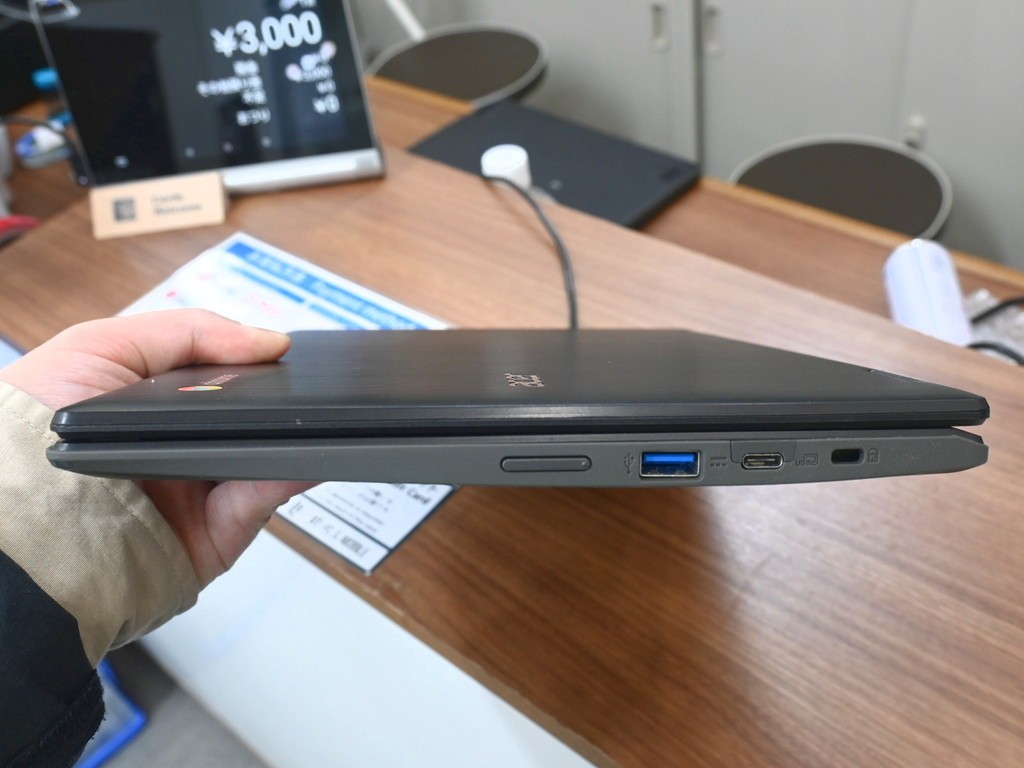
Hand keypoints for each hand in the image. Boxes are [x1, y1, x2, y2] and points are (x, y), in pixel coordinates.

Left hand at [0, 309, 315, 585]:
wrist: (14, 523)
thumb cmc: (28, 429)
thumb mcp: (98, 347)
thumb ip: (185, 331)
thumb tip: (269, 340)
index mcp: (152, 404)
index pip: (222, 375)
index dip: (253, 359)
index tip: (279, 349)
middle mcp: (179, 446)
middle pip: (252, 417)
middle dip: (280, 399)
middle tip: (297, 382)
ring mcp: (200, 491)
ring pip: (266, 456)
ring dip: (288, 435)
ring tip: (304, 414)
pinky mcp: (217, 534)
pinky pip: (262, 500)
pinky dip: (285, 475)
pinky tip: (298, 452)